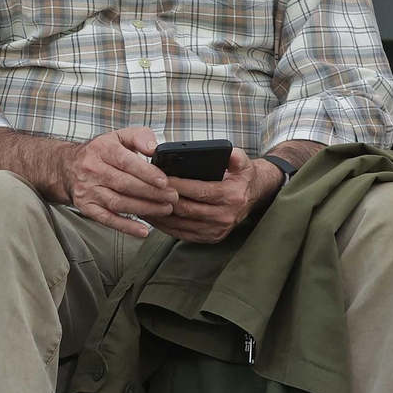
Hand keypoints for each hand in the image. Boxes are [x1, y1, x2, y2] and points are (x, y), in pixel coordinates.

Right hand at [64, 127, 179, 237]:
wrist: (66, 166)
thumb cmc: (99, 152)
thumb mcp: (118, 136)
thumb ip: (140, 137)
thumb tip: (155, 148)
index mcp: (101, 149)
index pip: (125, 161)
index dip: (146, 173)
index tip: (164, 181)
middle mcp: (92, 170)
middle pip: (124, 184)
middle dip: (151, 192)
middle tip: (172, 197)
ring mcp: (88, 190)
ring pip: (118, 203)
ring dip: (144, 208)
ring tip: (165, 209)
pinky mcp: (86, 207)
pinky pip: (107, 219)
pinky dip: (126, 227)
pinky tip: (142, 230)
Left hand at [150, 147, 279, 243]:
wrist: (253, 197)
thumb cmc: (241, 177)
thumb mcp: (243, 163)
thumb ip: (235, 156)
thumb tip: (230, 154)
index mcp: (231, 196)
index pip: (199, 190)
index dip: (177, 185)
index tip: (158, 177)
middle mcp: (224, 216)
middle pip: (186, 208)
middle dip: (162, 198)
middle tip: (143, 188)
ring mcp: (216, 230)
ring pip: (180, 223)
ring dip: (159, 213)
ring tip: (140, 201)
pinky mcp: (209, 238)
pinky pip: (181, 233)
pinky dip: (164, 225)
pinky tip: (150, 215)